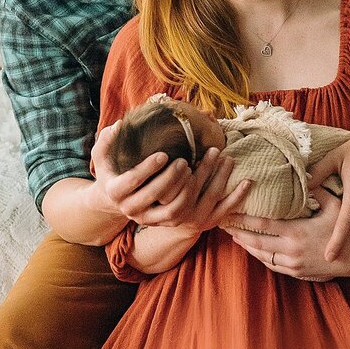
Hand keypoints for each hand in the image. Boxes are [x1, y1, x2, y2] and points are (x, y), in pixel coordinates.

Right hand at [93, 124, 247, 229]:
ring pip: (183, 208)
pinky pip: (210, 216)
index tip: (164, 154)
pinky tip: (246, 181)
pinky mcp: (182, 223)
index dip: (148, 170)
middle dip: (176, 179)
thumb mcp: (103, 158)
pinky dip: (231, 200)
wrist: (121, 203)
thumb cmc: (114, 173)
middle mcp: (137, 212)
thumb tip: (118, 125)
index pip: (134, 183)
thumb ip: (106, 140)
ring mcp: (159, 220)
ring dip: (203, 184)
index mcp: (118, 194)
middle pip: (161, 198)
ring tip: (215, 159)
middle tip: (188, 159)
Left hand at [227, 188, 349, 279]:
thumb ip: (318, 191)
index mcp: (297, 232)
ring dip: (246, 246)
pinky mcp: (296, 272)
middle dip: (238, 233)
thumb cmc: (348, 231)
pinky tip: (252, 249)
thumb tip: (305, 174)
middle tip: (222, 224)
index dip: (243, 219)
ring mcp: (292, 263)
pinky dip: (259, 256)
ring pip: (261, 255)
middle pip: (256, 241)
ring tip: (233, 236)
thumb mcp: (335, 206)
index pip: (262, 224)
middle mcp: (291, 249)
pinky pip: (271, 264)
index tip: (229, 213)